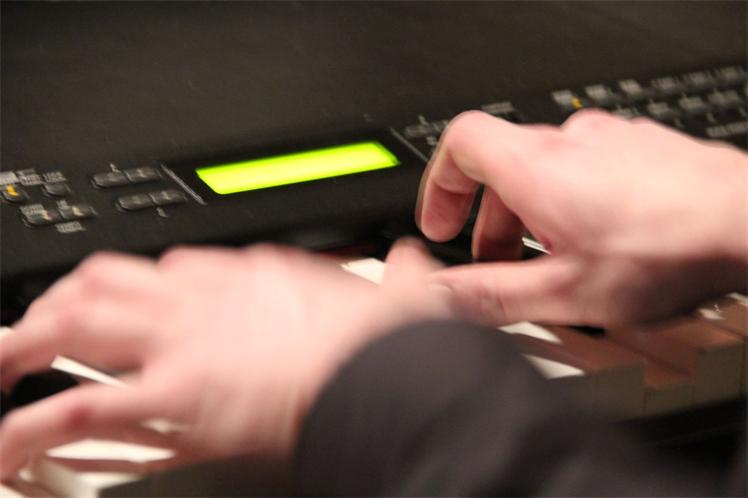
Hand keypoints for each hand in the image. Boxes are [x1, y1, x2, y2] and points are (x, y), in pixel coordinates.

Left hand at [0, 240, 447, 478]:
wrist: (389, 371)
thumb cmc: (389, 344)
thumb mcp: (400, 295)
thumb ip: (403, 275)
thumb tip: (417, 260)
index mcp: (256, 274)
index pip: (174, 266)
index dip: (140, 285)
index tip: (129, 302)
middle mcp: (209, 296)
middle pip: (108, 279)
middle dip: (61, 300)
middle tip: (41, 324)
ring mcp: (186, 340)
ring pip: (77, 320)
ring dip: (28, 343)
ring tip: (5, 365)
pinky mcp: (177, 392)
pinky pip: (80, 405)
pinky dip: (30, 428)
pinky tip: (9, 446)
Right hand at [417, 110, 746, 325]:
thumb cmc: (670, 249)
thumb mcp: (566, 291)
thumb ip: (492, 294)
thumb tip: (441, 297)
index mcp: (536, 167)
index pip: (461, 142)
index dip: (440, 183)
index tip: (443, 222)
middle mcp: (570, 141)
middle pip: (502, 164)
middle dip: (489, 218)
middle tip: (498, 261)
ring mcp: (610, 139)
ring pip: (547, 168)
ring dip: (532, 212)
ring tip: (552, 258)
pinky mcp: (642, 147)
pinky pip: (587, 166)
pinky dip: (572, 200)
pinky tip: (599, 241)